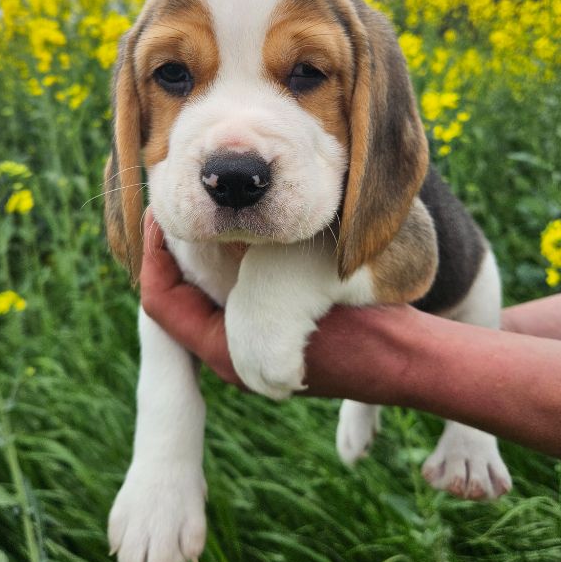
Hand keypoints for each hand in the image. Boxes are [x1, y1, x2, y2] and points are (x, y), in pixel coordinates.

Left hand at [139, 214, 407, 403]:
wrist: (408, 356)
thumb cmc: (345, 321)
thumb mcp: (282, 279)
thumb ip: (234, 254)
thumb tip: (202, 219)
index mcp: (221, 352)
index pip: (160, 299)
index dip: (152, 250)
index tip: (161, 207)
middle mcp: (232, 356)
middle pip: (180, 297)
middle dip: (175, 250)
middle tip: (181, 204)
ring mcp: (259, 346)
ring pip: (211, 296)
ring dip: (206, 256)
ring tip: (212, 211)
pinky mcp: (284, 334)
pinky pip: (241, 296)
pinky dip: (235, 264)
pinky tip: (251, 231)